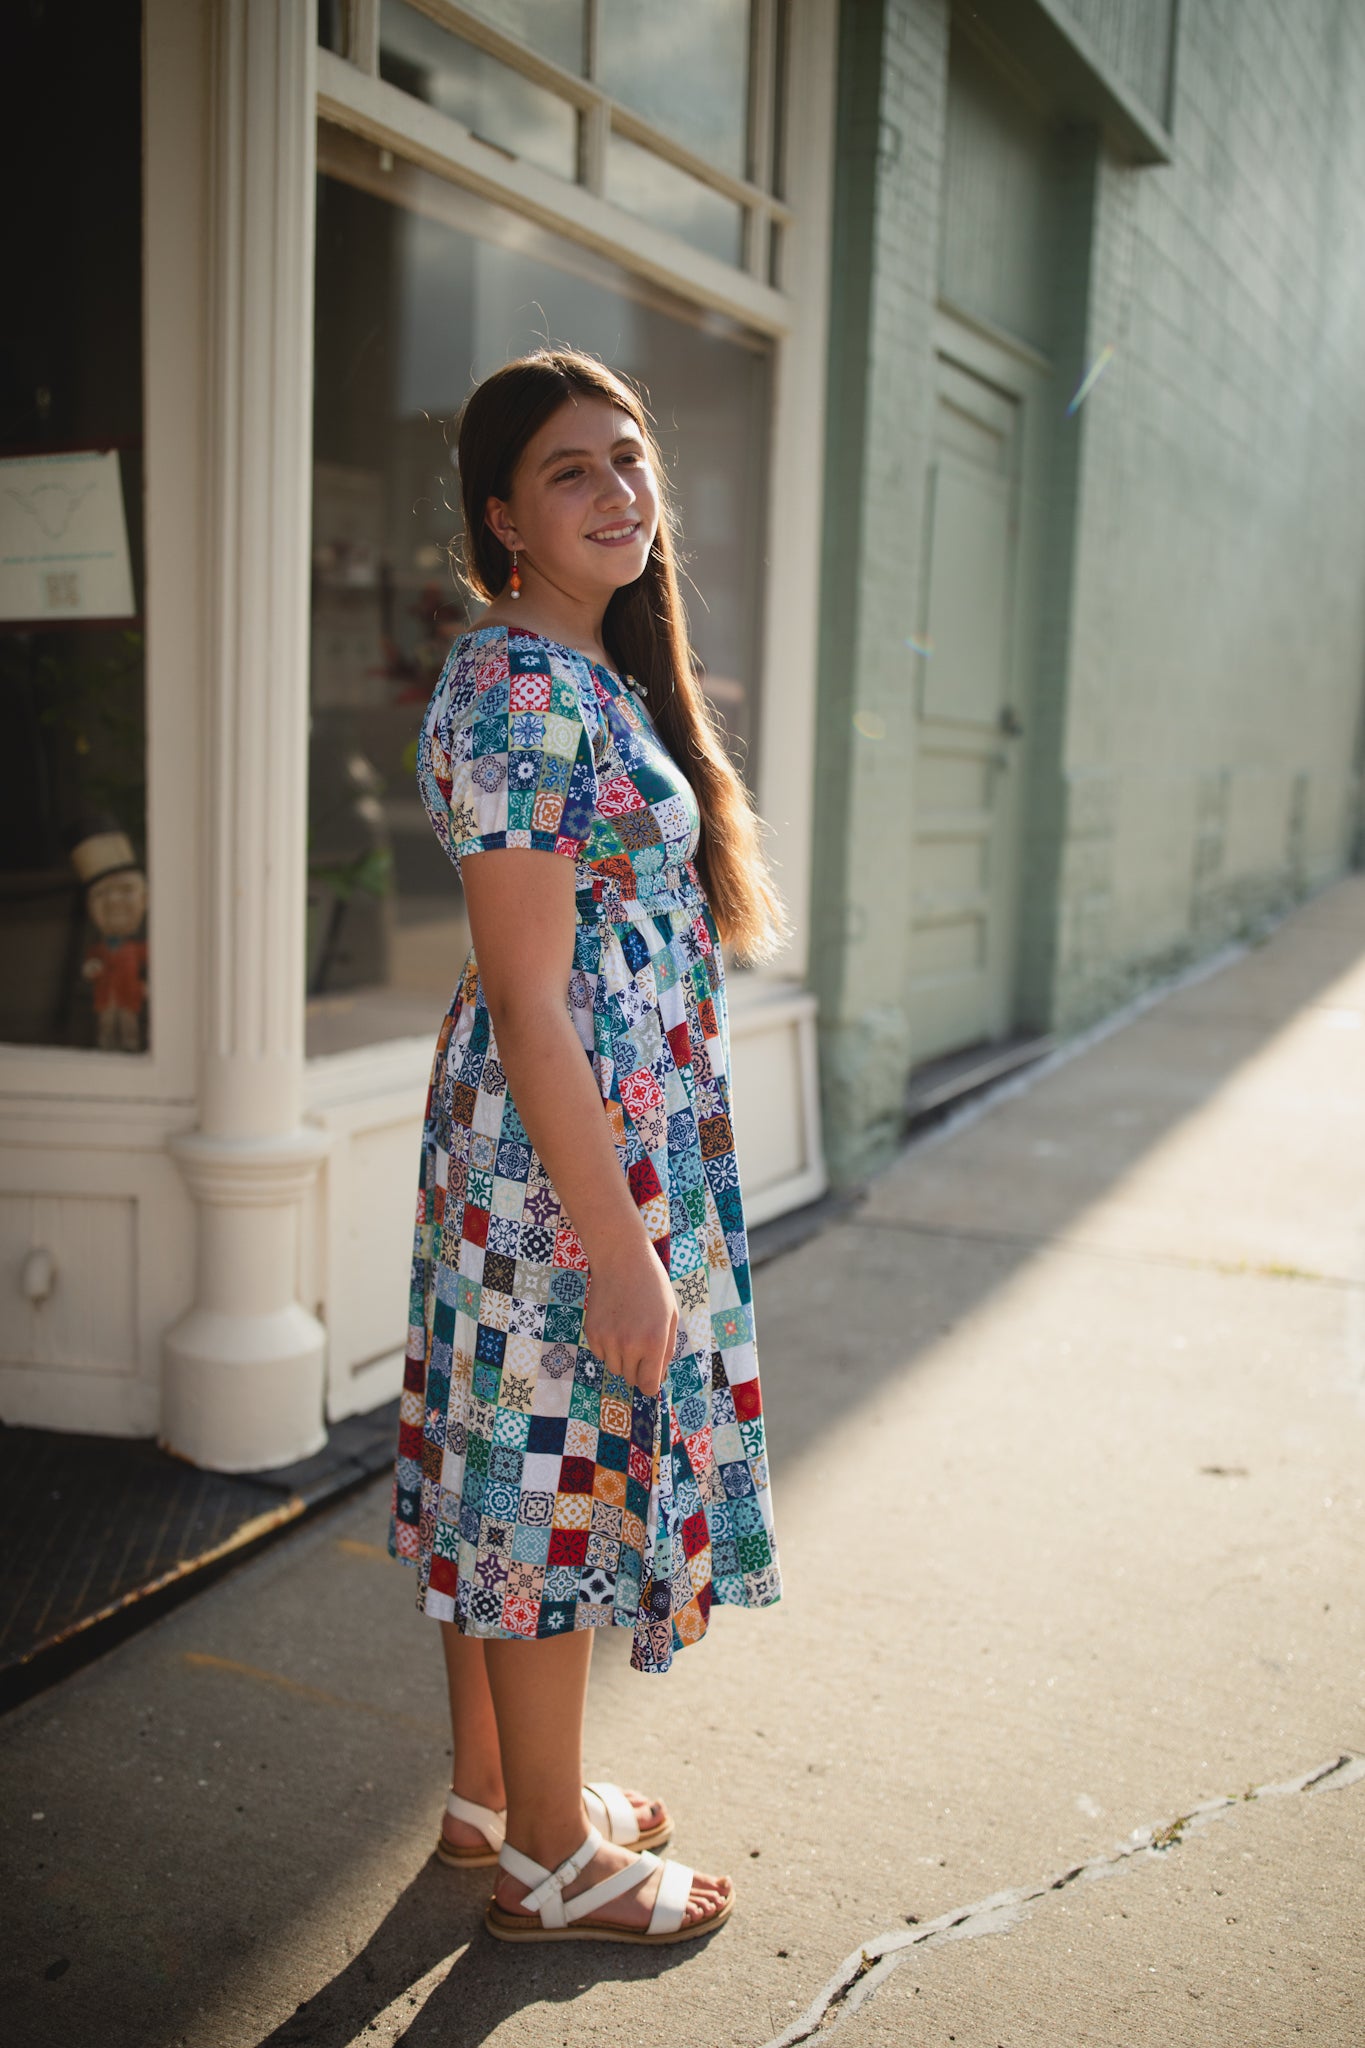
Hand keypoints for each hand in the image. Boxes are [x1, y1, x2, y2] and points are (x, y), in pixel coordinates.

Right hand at [582, 1239, 677, 1399]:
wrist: (622, 1260)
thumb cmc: (652, 1286)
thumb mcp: (670, 1317)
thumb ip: (666, 1350)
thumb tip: (656, 1377)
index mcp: (654, 1343)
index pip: (648, 1386)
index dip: (650, 1384)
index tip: (650, 1378)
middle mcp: (629, 1345)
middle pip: (631, 1378)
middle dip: (638, 1368)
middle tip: (642, 1343)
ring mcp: (608, 1339)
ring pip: (614, 1367)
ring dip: (622, 1357)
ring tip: (628, 1329)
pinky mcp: (592, 1332)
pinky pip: (600, 1353)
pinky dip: (607, 1346)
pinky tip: (614, 1323)